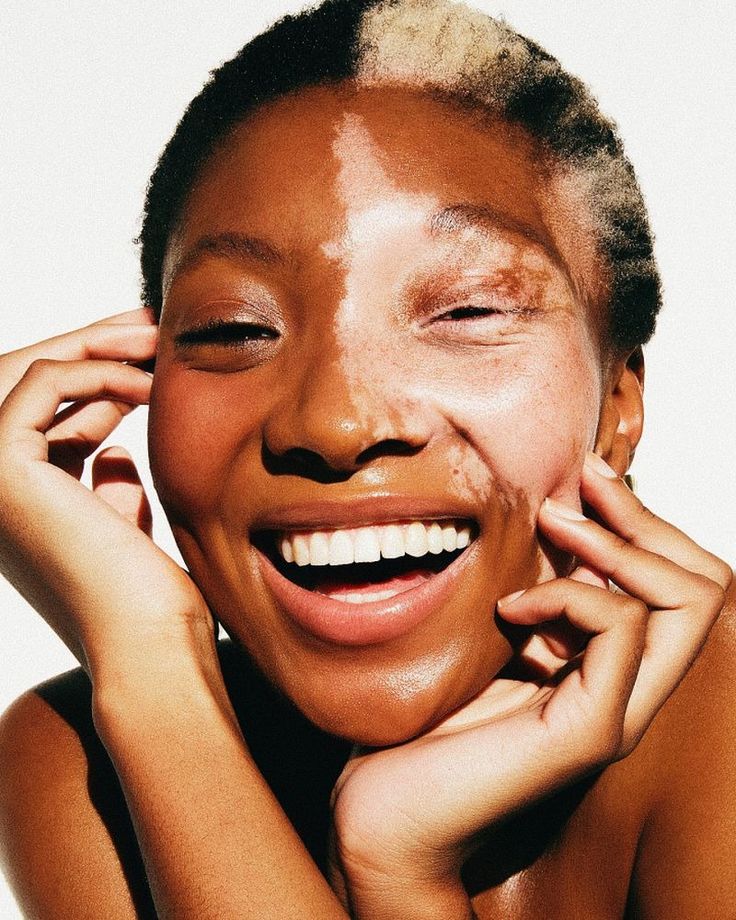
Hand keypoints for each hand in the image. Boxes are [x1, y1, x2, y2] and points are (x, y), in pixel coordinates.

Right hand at [0, 309, 214, 687]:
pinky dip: (97, 371)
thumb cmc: (148, 595)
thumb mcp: (123, 519)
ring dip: (99, 347)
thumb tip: (113, 447)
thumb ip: (107, 481)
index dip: (98, 376)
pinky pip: (42, 383)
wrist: (149, 642)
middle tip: (151, 322)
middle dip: (92, 345)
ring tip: (160, 339)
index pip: (45, 414)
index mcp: (16, 501)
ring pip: (30, 372)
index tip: (154, 355)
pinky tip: (150, 385)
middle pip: (28, 383)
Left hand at [329, 453, 731, 918]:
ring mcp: (615, 714)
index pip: (679, 584)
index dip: (643, 520)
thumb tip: (545, 514)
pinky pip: (622, 630)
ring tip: (549, 526)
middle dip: (646, 519)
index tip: (587, 475)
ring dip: (613, 546)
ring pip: (684, 603)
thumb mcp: (486, 636)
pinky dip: (569, 595)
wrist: (383, 811)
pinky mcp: (590, 732)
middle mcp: (626, 691)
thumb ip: (529, 592)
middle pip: (703, 587)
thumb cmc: (423, 721)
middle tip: (585, 482)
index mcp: (605, 669)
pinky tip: (508, 606)